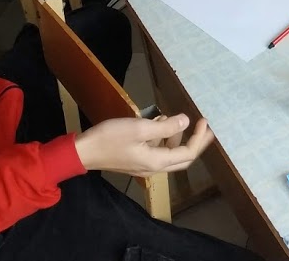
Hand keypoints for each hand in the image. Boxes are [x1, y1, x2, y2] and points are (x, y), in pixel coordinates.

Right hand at [73, 114, 213, 175]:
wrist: (84, 152)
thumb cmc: (111, 138)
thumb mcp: (140, 128)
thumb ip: (165, 127)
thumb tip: (186, 122)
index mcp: (157, 161)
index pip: (188, 153)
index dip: (199, 138)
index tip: (205, 121)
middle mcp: (154, 168)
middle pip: (182, 158)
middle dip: (196, 142)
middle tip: (204, 128)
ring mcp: (144, 166)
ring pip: (169, 154)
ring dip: (176, 138)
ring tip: (176, 120)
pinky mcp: (135, 161)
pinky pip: (156, 151)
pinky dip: (162, 138)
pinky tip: (157, 123)